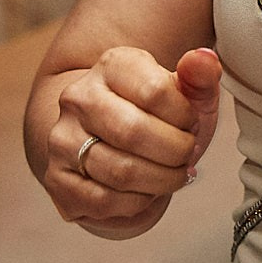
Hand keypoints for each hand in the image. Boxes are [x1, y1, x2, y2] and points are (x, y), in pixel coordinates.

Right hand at [43, 46, 224, 239]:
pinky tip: (146, 191)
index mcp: (113, 66)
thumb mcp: (187, 94)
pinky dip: (137, 203)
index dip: (185, 117)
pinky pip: (103, 201)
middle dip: (175, 152)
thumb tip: (204, 59)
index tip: (190, 124)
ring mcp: (62, 139)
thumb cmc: (157, 116)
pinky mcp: (57, 179)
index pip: (155, 91)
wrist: (113, 141)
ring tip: (172, 174)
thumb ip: (201, 76)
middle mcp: (79, 98)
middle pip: (134, 133)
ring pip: (120, 172)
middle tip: (186, 155)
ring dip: (161, 181)